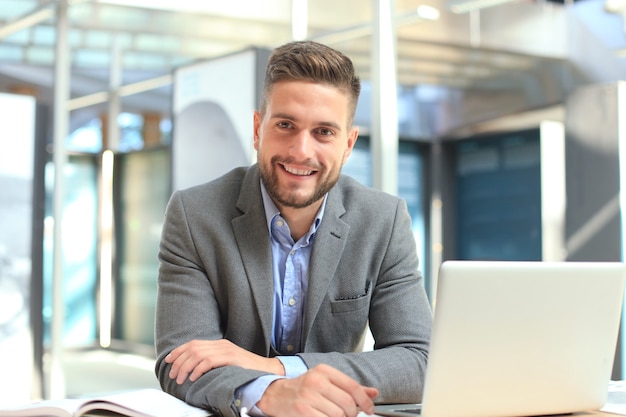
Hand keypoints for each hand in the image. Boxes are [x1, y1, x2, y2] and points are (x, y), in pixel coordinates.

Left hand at [165, 339, 284, 383]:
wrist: (265, 369)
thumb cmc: (245, 370)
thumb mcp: (227, 363)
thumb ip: (213, 362)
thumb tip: (194, 370)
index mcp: (219, 344)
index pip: (193, 343)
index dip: (178, 351)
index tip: (168, 360)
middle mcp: (220, 344)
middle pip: (192, 348)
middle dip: (178, 361)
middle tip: (172, 375)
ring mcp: (225, 350)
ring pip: (197, 355)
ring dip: (185, 367)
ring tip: (180, 379)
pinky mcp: (230, 357)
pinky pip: (208, 361)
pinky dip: (197, 369)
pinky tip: (193, 378)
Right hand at [256, 364, 378, 416]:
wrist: (275, 394)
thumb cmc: (303, 388)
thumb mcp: (326, 381)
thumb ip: (349, 387)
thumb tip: (373, 393)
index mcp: (324, 371)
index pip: (352, 386)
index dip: (365, 401)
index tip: (369, 409)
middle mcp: (316, 381)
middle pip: (347, 403)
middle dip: (352, 414)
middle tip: (347, 415)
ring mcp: (308, 396)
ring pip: (338, 415)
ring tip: (332, 416)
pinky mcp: (302, 410)